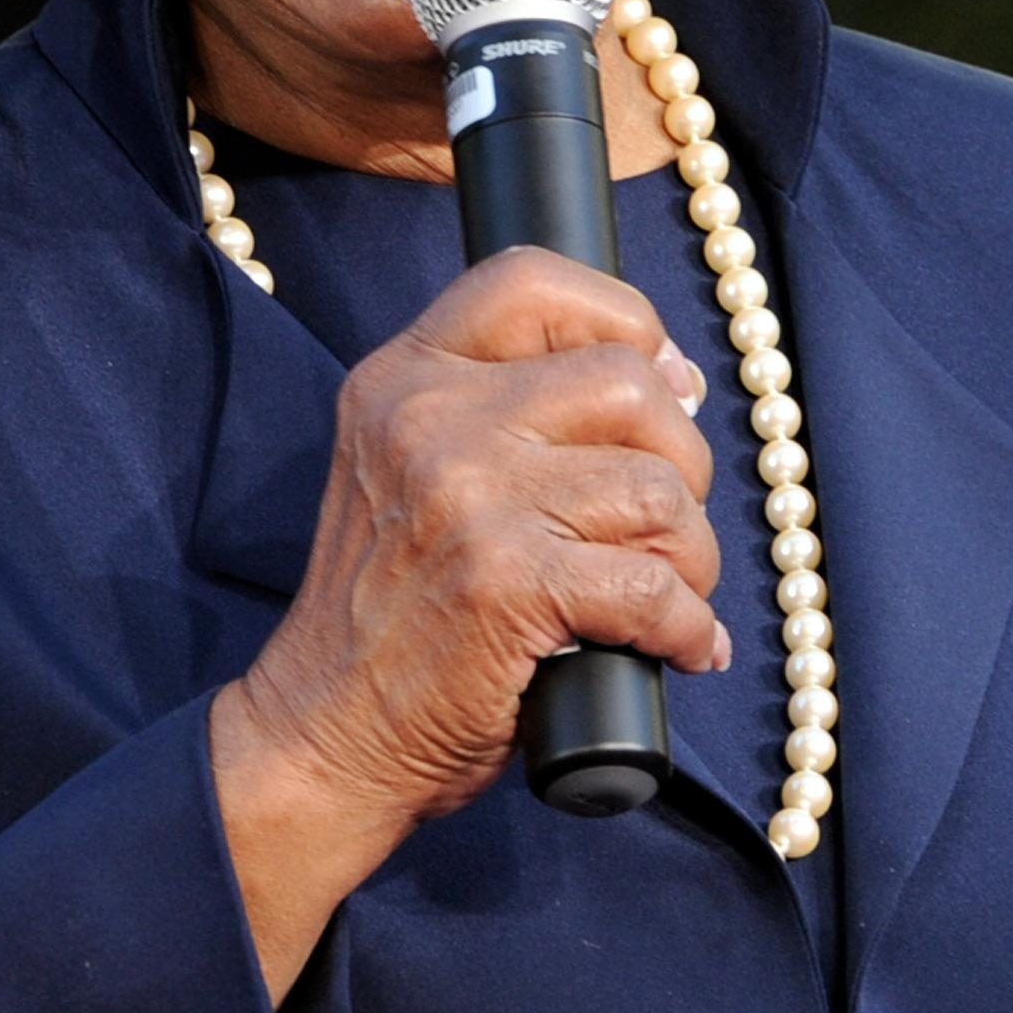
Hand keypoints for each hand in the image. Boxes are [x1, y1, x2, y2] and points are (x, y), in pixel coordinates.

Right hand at [211, 249, 721, 998]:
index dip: (622, 319)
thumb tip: (670, 378)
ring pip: (657, 492)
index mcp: (404, 376)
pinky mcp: (507, 584)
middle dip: (681, 460)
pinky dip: (689, 628)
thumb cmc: (392, 611)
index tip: (661, 381)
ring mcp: (467, 498)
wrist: (323, 731)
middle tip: (664, 521)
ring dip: (689, 556)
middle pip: (627, 384)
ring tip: (668, 596)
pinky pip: (655, 588)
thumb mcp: (411, 469)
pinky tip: (679, 648)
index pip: (532, 281)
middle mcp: (430, 420)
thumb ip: (504, 410)